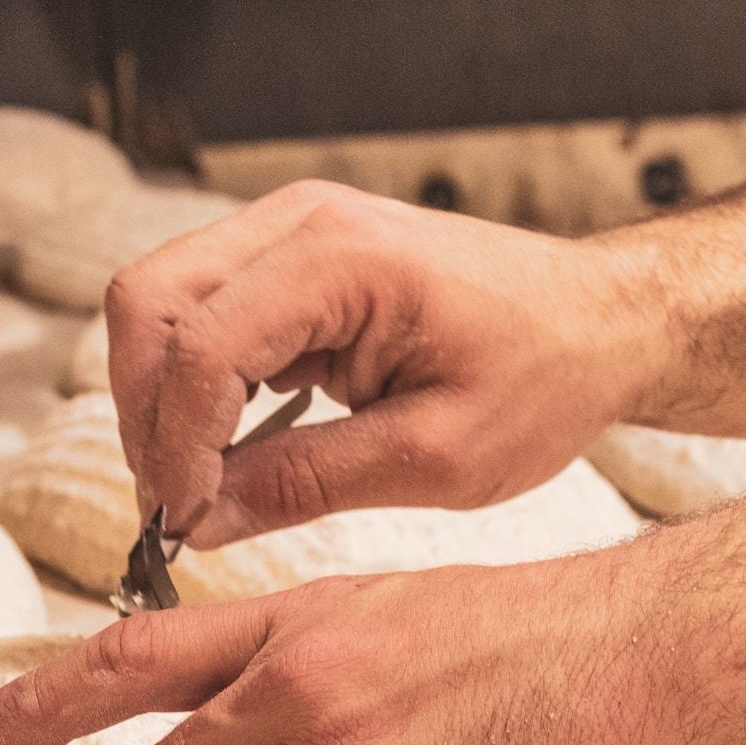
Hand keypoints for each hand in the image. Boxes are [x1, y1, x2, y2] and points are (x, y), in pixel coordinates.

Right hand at [103, 179, 670, 548]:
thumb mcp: (436, 458)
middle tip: (179, 507)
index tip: (187, 524)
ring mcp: (288, 229)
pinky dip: (192, 383)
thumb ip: (307, 484)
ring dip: (160, 399)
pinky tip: (228, 450)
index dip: (176, 444)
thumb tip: (200, 522)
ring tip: (201, 487)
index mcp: (344, 258)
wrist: (600, 322)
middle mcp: (300, 221)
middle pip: (146, 303)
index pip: (200, 345)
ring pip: (157, 304)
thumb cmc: (545, 378)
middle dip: (145, 414)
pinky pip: (199, 312)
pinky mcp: (289, 257)